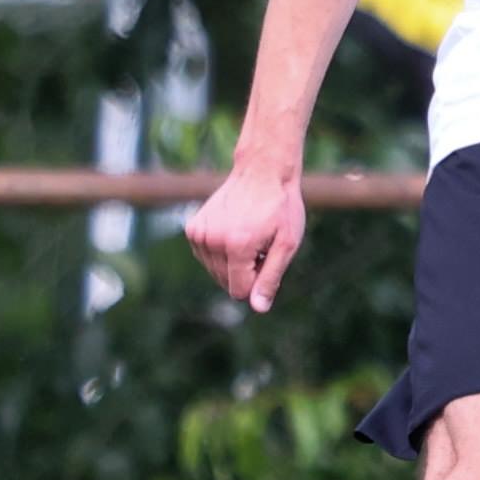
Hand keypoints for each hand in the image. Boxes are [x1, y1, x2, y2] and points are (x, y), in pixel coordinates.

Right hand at [186, 157, 307, 312]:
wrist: (262, 171)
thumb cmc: (281, 208)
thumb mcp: (287, 243)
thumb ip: (271, 277)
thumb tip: (258, 308)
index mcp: (237, 246)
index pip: (239, 291)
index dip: (257, 282)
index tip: (268, 259)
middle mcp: (212, 240)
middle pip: (225, 282)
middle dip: (245, 272)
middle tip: (261, 244)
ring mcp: (198, 233)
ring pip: (214, 271)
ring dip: (233, 261)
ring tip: (249, 236)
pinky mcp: (192, 228)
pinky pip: (206, 256)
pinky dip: (220, 251)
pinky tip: (234, 230)